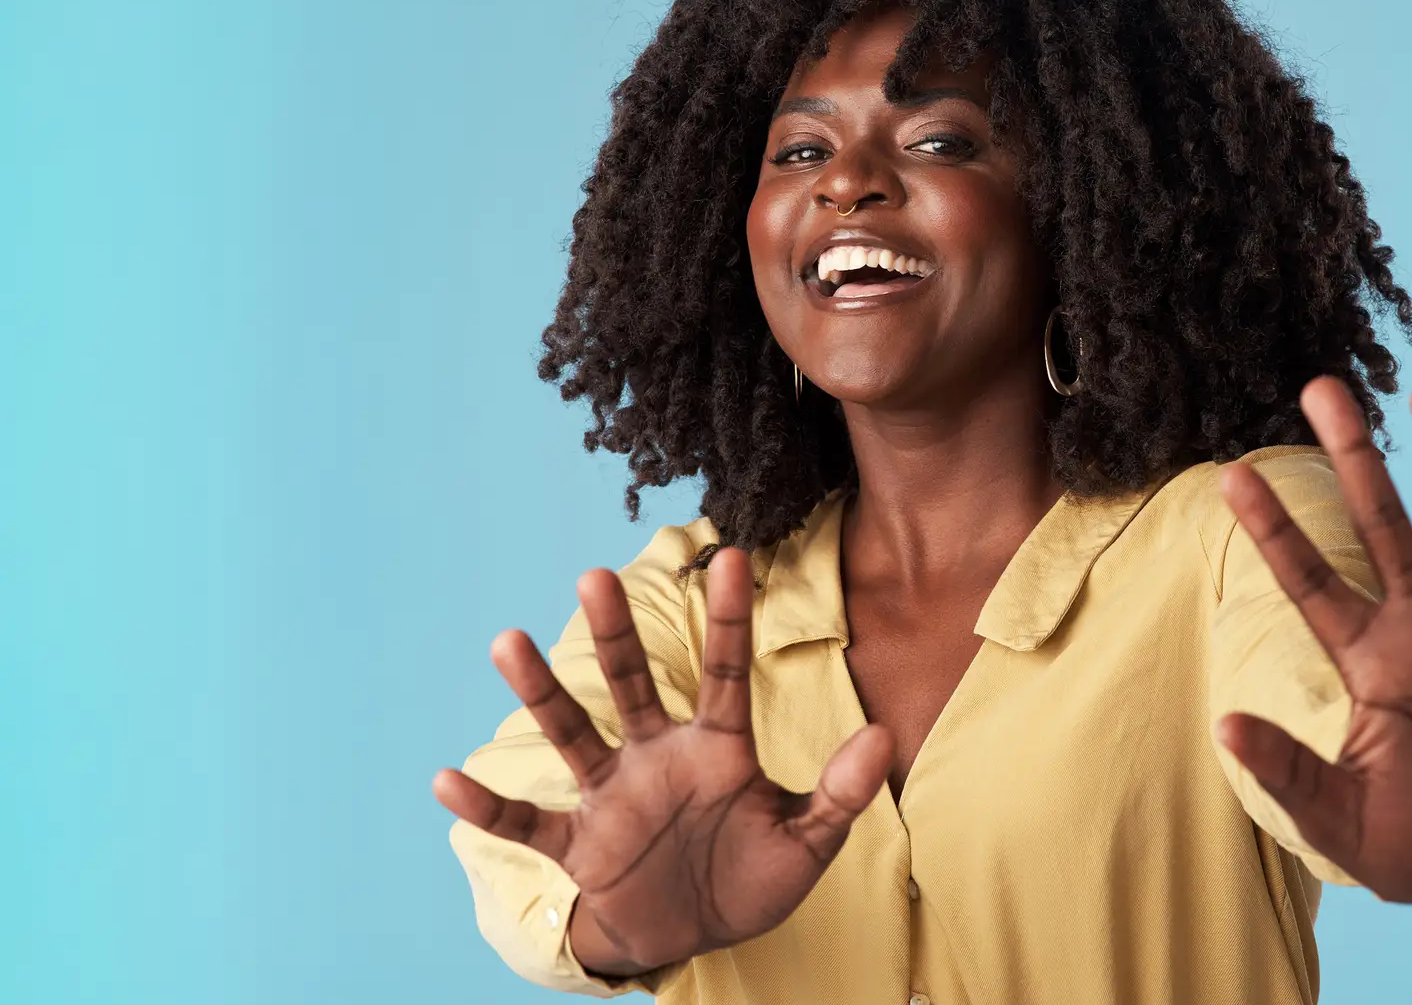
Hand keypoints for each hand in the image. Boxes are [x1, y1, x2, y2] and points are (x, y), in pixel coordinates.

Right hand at [433, 549, 893, 972]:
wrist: (692, 936)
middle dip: (616, 635)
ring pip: (574, 735)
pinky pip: (530, 824)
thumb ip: (841, 793)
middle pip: (634, 686)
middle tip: (596, 575)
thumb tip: (883, 734)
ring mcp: (613, 797)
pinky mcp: (581, 846)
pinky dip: (491, 808)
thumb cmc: (749, 880)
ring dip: (542, 694)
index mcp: (717, 750)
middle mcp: (657, 757)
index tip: (731, 556)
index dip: (729, 620)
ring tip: (507, 642)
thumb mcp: (807, 845)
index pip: (725, 674)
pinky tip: (448, 780)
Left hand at [1216, 377, 1411, 902]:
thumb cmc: (1395, 839)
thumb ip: (1286, 769)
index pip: (1308, 578)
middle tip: (1321, 386)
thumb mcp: (1334, 813)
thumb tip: (1223, 726)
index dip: (1274, 528)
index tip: (1231, 474)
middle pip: (1379, 522)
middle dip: (1354, 457)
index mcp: (1362, 655)